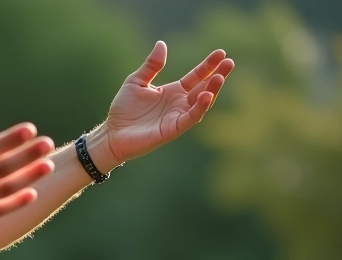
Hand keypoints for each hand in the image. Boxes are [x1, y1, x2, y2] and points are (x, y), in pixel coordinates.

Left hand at [94, 41, 233, 169]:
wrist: (112, 133)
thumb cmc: (123, 110)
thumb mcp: (136, 81)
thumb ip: (151, 66)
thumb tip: (161, 44)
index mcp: (173, 91)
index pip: (196, 76)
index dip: (208, 66)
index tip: (221, 53)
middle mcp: (179, 104)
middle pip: (204, 88)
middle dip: (217, 76)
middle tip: (229, 62)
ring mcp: (177, 117)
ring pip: (201, 103)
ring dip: (212, 90)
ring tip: (220, 78)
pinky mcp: (173, 129)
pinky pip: (190, 118)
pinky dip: (200, 108)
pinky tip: (207, 96)